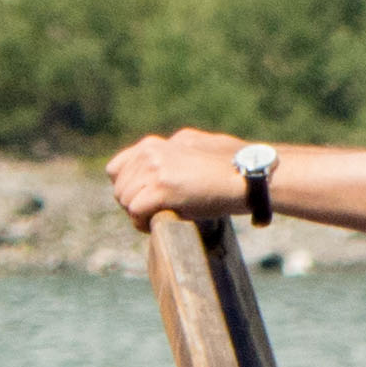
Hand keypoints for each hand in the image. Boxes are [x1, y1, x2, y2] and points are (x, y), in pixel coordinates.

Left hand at [107, 127, 256, 228]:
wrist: (248, 177)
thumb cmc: (231, 168)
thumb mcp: (197, 149)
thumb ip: (174, 154)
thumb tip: (164, 167)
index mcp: (156, 143)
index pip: (117, 168)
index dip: (127, 188)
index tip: (143, 200)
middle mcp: (151, 152)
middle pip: (119, 187)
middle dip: (133, 204)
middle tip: (153, 215)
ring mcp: (155, 169)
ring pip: (125, 199)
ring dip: (138, 215)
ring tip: (158, 220)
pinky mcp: (161, 188)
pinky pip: (135, 211)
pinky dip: (143, 222)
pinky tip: (159, 223)